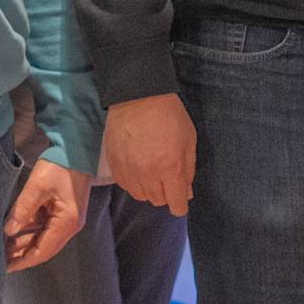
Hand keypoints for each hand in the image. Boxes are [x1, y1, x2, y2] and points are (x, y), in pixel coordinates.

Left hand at [4, 160, 91, 270]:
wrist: (77, 149)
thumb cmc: (60, 167)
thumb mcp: (38, 187)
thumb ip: (22, 210)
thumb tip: (8, 232)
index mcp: (66, 223)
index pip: (42, 251)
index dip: (22, 261)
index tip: (3, 267)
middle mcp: (69, 225)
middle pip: (43, 248)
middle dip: (21, 254)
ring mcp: (67, 219)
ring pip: (42, 238)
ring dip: (23, 243)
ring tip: (1, 246)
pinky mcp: (62, 211)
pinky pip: (44, 228)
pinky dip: (29, 231)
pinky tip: (13, 232)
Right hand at [106, 93, 196, 215]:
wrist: (137, 97)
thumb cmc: (169, 115)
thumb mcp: (189, 139)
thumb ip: (188, 168)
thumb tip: (187, 192)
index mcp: (170, 169)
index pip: (176, 203)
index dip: (181, 205)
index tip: (182, 202)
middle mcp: (148, 175)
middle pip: (158, 201)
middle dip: (167, 194)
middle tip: (169, 177)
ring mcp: (129, 172)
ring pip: (141, 196)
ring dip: (150, 189)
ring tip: (154, 171)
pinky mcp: (114, 167)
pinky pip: (126, 186)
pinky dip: (134, 182)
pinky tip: (139, 168)